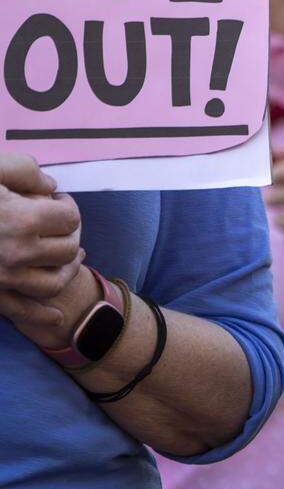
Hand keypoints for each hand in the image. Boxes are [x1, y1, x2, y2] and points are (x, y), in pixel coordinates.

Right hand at [0, 152, 89, 343]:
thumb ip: (24, 171)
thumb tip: (50, 186)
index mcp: (21, 219)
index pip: (69, 218)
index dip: (67, 205)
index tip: (57, 200)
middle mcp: (15, 253)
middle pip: (66, 250)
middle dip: (70, 234)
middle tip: (62, 225)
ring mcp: (0, 278)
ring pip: (52, 283)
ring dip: (66, 271)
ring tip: (73, 258)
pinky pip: (19, 310)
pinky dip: (41, 316)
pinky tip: (56, 317)